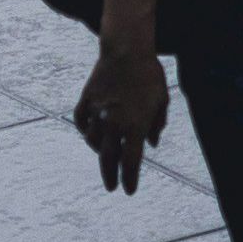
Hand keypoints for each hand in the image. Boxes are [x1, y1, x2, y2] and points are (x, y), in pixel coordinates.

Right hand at [74, 41, 167, 193]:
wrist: (126, 50)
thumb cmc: (149, 75)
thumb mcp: (161, 100)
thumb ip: (156, 125)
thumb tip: (151, 144)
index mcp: (135, 126)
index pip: (131, 162)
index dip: (130, 179)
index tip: (129, 191)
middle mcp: (114, 124)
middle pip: (109, 159)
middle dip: (110, 176)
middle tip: (111, 186)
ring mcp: (97, 113)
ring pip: (93, 142)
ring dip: (99, 152)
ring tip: (105, 155)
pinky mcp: (86, 101)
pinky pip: (81, 123)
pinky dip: (86, 131)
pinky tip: (91, 134)